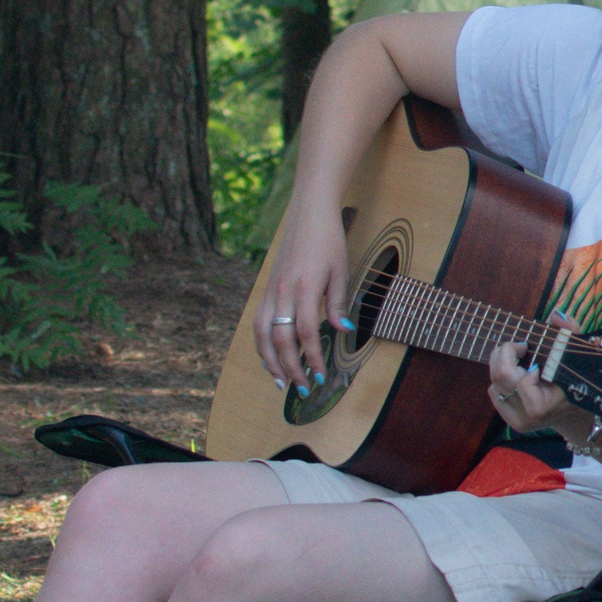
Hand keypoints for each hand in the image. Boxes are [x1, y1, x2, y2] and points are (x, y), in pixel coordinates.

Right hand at [255, 211, 354, 393]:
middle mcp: (283, 291)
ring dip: (270, 361)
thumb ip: (338, 303)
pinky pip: (259, 322)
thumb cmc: (329, 240)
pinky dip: (262, 343)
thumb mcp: (341, 270)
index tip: (321, 376)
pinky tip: (270, 357)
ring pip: (262, 333)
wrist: (308, 212)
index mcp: (305, 287)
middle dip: (291, 368)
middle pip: (280, 338)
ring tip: (281, 382)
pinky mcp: (267, 288)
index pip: (306, 332)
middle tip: (304, 389)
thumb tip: (342, 332)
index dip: (312, 357)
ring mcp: (271, 290)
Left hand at [489, 318, 594, 444]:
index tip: (528, 347)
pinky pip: (493, 393)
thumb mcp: (579, 351)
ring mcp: (523, 421)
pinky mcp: (513, 422)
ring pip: (495, 384)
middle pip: (502, 378)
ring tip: (517, 358)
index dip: (517, 358)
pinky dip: (499, 379)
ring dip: (501, 364)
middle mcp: (535, 415)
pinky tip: (515, 375)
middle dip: (506, 353)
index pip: (524, 383)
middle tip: (520, 346)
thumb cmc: (578, 376)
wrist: (576, 409)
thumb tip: (555, 315)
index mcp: (553, 400)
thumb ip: (570, 331)